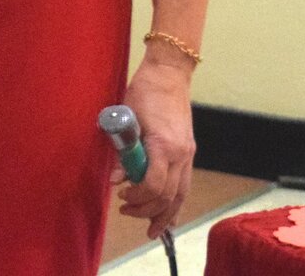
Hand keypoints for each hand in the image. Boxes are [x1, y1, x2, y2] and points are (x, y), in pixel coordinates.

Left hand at [113, 54, 196, 238]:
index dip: (137, 197)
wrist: (168, 75)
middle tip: (126, 211)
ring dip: (165, 214)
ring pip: (181, 195)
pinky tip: (168, 215)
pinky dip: (175, 202)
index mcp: (164, 145)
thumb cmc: (143, 92)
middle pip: (168, 196)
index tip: (121, 196)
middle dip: (146, 210)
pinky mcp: (188, 152)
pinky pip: (184, 185)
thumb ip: (122, 151)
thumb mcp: (126, 119)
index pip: (154, 185)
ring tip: (151, 229)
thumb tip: (116, 178)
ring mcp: (188, 154)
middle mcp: (181, 154)